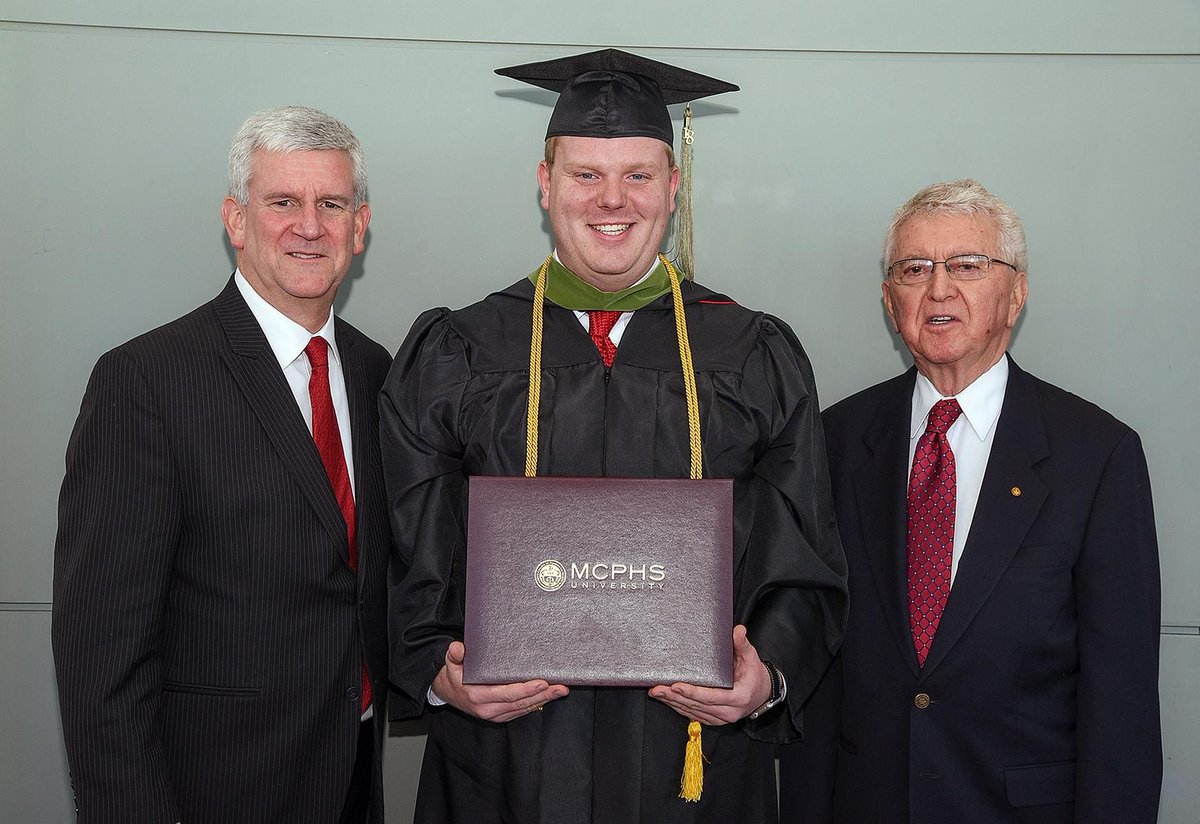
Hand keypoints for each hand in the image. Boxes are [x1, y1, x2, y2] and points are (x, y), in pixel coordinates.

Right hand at [431, 641, 568, 722]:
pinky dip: (535, 704)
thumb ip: (454, 655)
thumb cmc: (453, 677)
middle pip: (521, 703)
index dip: (527, 689)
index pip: (508, 693)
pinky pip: (520, 712)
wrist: (446, 693)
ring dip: (543, 700)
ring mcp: (495, 715)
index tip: (542, 682)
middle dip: (543, 695)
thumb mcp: (451, 664)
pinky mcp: (500, 716)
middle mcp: (488, 709)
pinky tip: (547, 697)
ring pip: (523, 709)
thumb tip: (457, 647)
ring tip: (560, 691)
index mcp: (479, 697)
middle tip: (561, 687)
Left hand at [648, 625, 771, 724]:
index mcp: (738, 697)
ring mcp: (721, 718)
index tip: (676, 685)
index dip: (693, 692)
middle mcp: (728, 712)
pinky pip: (694, 715)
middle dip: (675, 697)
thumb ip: (742, 644)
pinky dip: (679, 707)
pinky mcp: (714, 719)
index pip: (712, 696)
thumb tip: (737, 630)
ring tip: (656, 693)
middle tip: (657, 688)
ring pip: (693, 711)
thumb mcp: (752, 658)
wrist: (762, 694)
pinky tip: (667, 700)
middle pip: (697, 705)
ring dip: (673, 703)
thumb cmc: (755, 675)